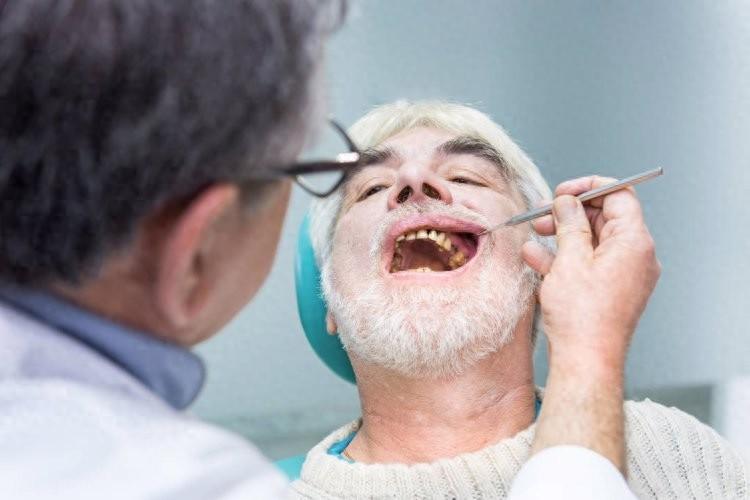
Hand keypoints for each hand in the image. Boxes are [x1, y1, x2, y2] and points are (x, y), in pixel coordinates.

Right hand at [521, 176, 660, 368]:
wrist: (586, 361)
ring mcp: (624, 275)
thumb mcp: (569, 260)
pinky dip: (566, 258)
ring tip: (534, 235)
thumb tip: (567, 203)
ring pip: (593, 242)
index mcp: (634, 243)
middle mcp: (636, 257)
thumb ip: (569, 224)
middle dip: (570, 214)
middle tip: (543, 215)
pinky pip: (590, 264)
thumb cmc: (582, 317)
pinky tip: (536, 257)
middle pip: (605, 218)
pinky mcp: (611, 290)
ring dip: (563, 236)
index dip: (589, 188)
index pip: (619, 196)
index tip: (563, 193)